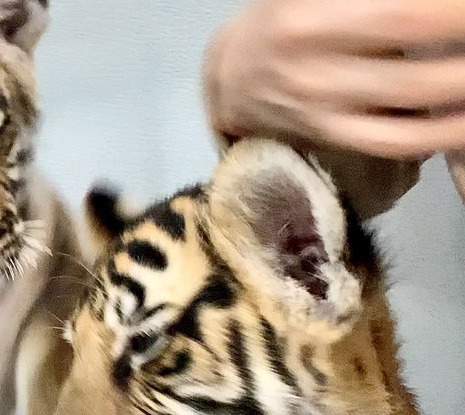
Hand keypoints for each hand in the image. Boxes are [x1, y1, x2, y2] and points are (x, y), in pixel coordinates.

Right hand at [206, 0, 464, 158]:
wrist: (233, 73)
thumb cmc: (287, 17)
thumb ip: (373, 0)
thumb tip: (439, 9)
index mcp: (305, 16)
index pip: (398, 15)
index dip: (449, 16)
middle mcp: (310, 65)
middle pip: (409, 64)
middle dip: (462, 51)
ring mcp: (319, 106)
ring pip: (408, 102)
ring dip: (461, 91)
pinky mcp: (330, 136)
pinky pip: (393, 140)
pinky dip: (439, 133)